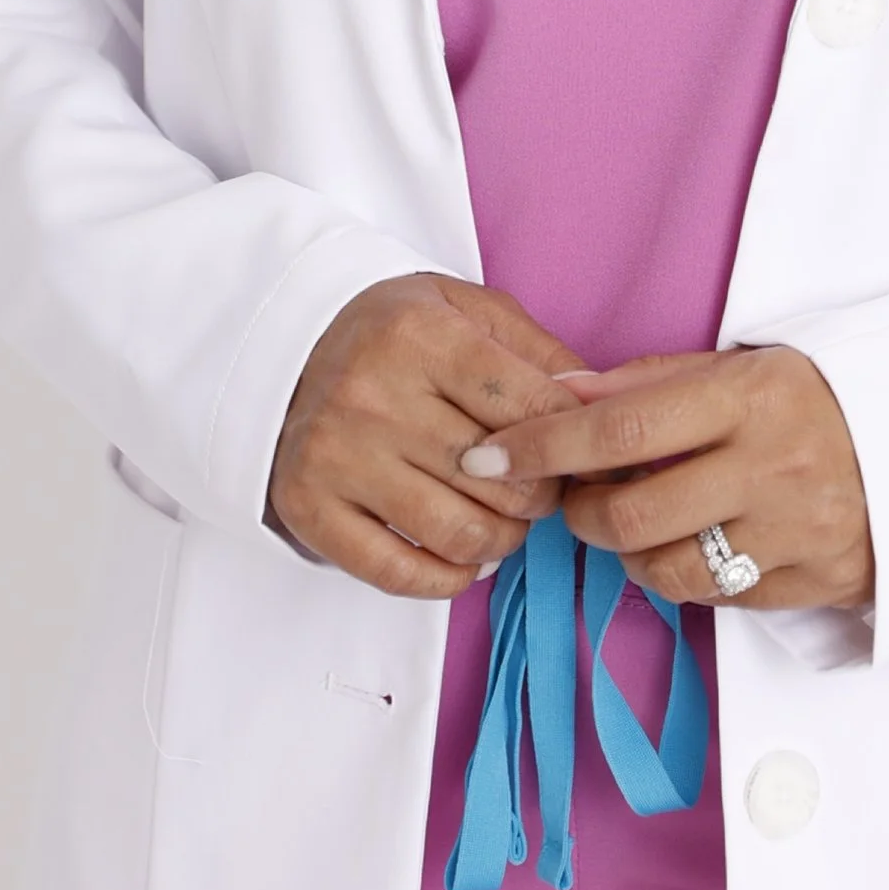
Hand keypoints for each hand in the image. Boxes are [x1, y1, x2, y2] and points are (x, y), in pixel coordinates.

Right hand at [266, 274, 589, 598]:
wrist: (292, 346)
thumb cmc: (401, 333)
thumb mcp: (473, 311)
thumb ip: (542, 355)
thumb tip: (596, 412)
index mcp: (422, 336)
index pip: (533, 412)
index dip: (572, 444)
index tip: (577, 453)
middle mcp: (373, 395)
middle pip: (503, 482)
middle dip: (542, 496)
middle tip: (539, 489)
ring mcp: (337, 456)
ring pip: (460, 534)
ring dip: (502, 540)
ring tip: (503, 519)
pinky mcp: (309, 508)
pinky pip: (400, 575)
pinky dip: (450, 578)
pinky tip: (463, 555)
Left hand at [467, 346, 873, 612]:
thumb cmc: (815, 400)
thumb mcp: (741, 367)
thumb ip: (649, 382)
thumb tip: (558, 395)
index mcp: (749, 395)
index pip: (621, 427)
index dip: (544, 445)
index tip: (489, 455)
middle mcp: (772, 465)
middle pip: (633, 513)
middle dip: (582, 513)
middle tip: (576, 499)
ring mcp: (795, 531)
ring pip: (668, 570)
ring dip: (630, 555)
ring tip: (638, 525)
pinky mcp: (814, 582)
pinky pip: (719, 599)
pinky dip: (688, 577)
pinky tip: (696, 544)